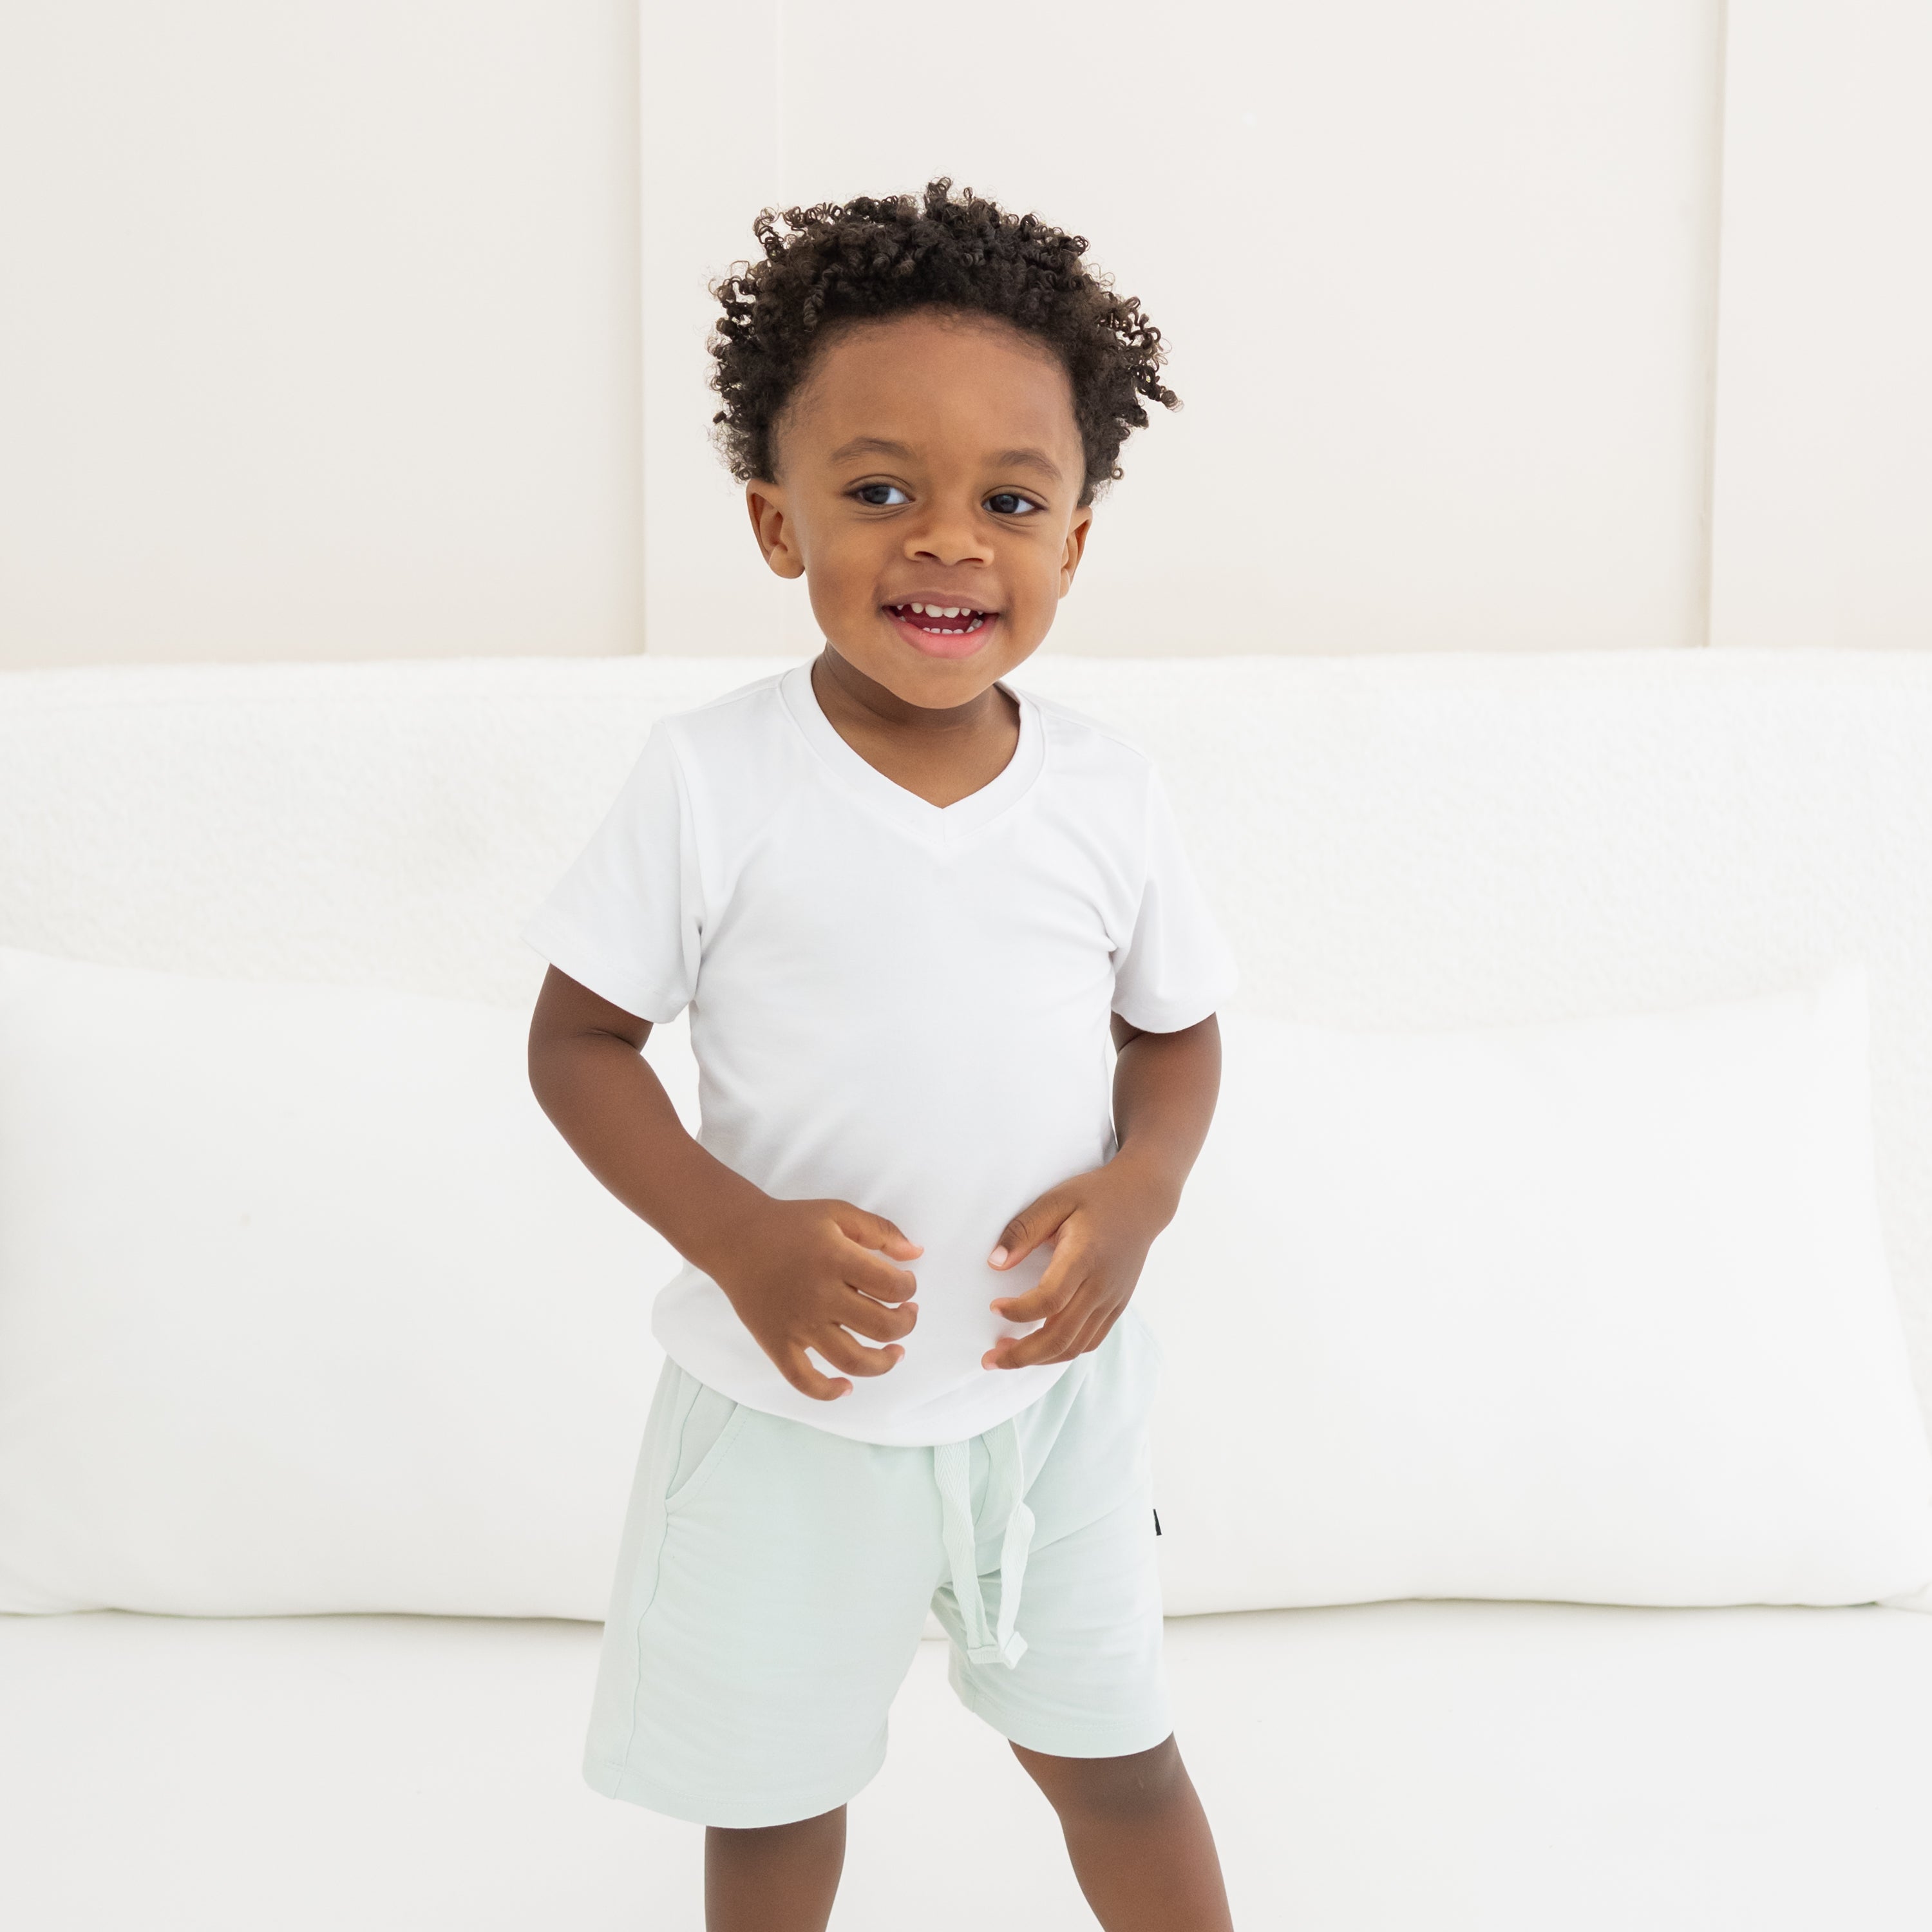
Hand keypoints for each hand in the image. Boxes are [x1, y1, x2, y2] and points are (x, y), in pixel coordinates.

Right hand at [705, 1198, 921, 1401]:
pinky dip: (827, 1392)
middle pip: (880, 1327)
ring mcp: (797, 1325)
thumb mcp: (838, 1213)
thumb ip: (880, 1230)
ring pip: (851, 1361)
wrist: (735, 1238)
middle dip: (906, 1324)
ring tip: (895, 1352)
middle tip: (907, 1314)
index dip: (909, 1288)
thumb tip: (917, 1253)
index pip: (892, 1286)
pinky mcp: (776, 1344)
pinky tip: (846, 1387)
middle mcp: (819, 1296)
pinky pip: (804, 1381)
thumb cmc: (791, 1224)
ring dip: (883, 1363)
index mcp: (836, 1260)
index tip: (906, 1285)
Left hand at [982, 1156, 1175, 1369]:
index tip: (994, 1307)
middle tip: (989, 1359)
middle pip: (1061, 1336)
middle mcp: (1101, 1286)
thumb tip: (996, 1262)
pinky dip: (1062, 1351)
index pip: (1050, 1300)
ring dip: (1039, 1359)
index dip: (1018, 1311)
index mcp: (1084, 1258)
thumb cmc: (1095, 1197)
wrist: (1142, 1201)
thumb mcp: (1055, 1200)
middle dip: (1021, 1355)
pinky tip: (1040, 1348)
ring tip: (1007, 1357)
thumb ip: (1024, 1230)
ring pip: (1075, 1346)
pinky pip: (1090, 1341)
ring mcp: (1112, 1300)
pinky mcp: (1117, 1307)